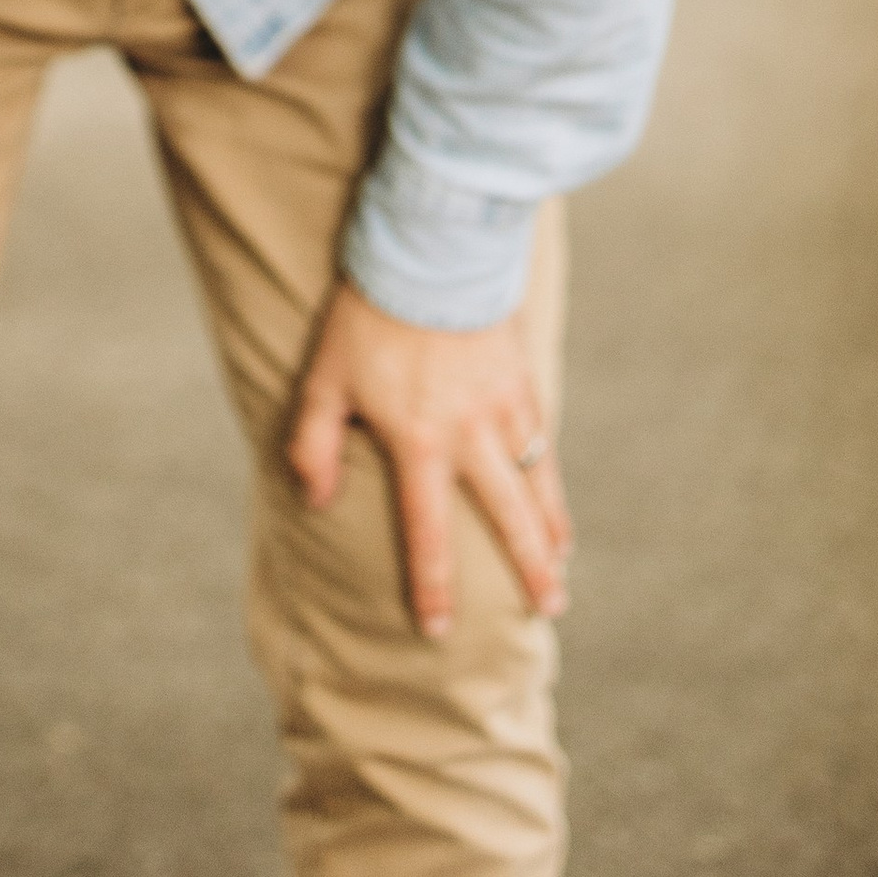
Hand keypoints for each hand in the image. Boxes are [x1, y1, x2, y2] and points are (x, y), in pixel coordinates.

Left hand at [286, 279, 568, 639]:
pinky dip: (549, 474)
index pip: (426, 531)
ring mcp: (502, 405)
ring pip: (535, 480)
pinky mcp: (520, 376)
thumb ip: (313, 443)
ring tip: (563, 565)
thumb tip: (314, 501)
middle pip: (508, 516)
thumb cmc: (369, 313)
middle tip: (549, 610)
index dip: (434, 585)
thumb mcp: (324, 378)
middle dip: (529, 569)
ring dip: (551, 527)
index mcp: (419, 441)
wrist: (431, 246)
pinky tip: (553, 494)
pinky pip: (540, 437)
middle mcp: (469, 433)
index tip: (440, 630)